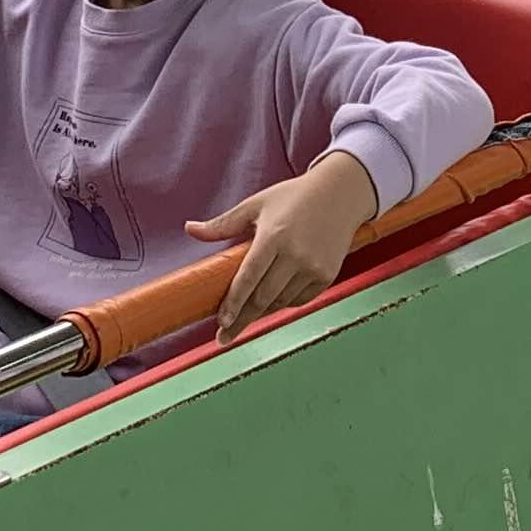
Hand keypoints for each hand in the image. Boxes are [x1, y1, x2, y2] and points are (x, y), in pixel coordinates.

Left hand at [187, 149, 381, 341]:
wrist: (341, 193)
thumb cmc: (294, 196)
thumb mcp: (257, 204)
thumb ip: (223, 223)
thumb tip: (189, 228)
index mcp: (274, 236)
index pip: (248, 278)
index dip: (233, 304)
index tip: (220, 322)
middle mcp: (295, 254)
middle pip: (263, 298)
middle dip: (241, 320)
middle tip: (224, 336)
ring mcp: (314, 267)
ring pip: (281, 302)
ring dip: (261, 312)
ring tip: (246, 317)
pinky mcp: (328, 275)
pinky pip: (300, 300)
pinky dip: (284, 303)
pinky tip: (273, 301)